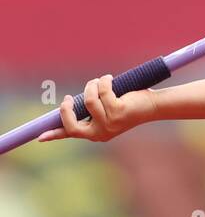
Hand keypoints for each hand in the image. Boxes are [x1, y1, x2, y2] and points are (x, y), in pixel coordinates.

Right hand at [37, 75, 158, 142]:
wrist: (152, 107)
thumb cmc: (126, 106)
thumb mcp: (105, 112)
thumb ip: (88, 112)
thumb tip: (67, 105)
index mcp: (95, 134)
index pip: (70, 134)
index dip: (53, 134)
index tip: (39, 137)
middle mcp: (101, 133)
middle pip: (72, 123)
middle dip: (66, 108)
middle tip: (68, 97)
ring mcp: (110, 123)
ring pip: (88, 100)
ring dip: (91, 85)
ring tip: (100, 81)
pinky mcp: (118, 111)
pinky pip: (102, 91)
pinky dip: (103, 81)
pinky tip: (110, 79)